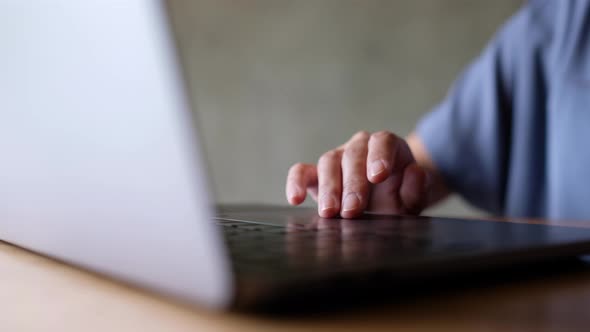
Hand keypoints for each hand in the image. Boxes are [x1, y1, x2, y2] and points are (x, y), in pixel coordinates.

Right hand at [286, 131, 439, 217]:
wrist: (384, 205)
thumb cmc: (398, 199)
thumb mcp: (412, 199)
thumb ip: (417, 188)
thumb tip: (415, 172)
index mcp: (386, 147)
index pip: (382, 141)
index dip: (379, 156)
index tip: (378, 177)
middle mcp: (358, 147)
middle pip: (353, 155)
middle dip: (352, 183)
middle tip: (353, 210)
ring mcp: (335, 159)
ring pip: (328, 162)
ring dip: (329, 188)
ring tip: (330, 213)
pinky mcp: (315, 175)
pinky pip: (301, 172)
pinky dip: (296, 183)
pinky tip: (296, 199)